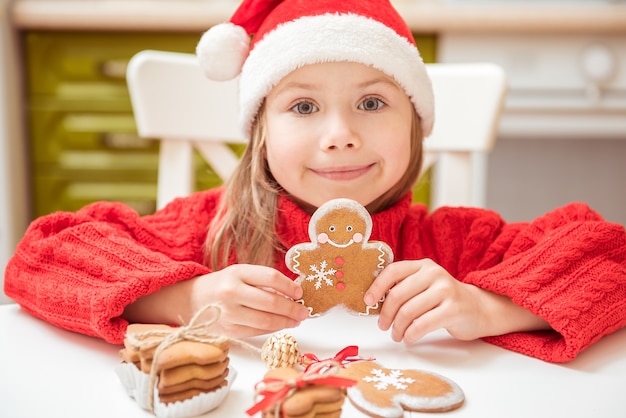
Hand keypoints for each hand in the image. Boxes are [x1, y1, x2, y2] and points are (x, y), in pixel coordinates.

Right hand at [123, 264, 308, 338]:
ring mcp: (229, 314)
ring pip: (265, 321)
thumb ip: (263, 280)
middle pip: (271, 302)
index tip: (300, 292)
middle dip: (292, 309)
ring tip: (296, 320)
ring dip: (285, 322)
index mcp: (236, 273)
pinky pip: (257, 332)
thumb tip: (293, 293)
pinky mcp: (228, 331)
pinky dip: (272, 329)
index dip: (289, 286)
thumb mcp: (240, 273)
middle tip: (303, 311)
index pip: (270, 277)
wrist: (192, 301)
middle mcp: (231, 293)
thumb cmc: (222, 285)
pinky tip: (280, 325)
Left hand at [364, 259, 549, 343]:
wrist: (478, 308)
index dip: (377, 286)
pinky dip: (411, 334)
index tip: (367, 301)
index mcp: (423, 265)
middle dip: (386, 314)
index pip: (393, 271)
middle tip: (383, 326)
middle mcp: (434, 274)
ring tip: (396, 335)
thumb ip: (404, 287)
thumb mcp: (424, 286)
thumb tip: (373, 300)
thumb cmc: (444, 300)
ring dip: (397, 327)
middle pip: (398, 294)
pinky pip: (423, 324)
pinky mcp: (453, 309)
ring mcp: (445, 290)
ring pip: (409, 311)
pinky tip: (408, 339)